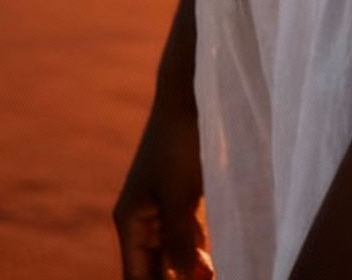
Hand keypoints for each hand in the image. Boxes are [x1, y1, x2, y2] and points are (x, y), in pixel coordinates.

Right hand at [114, 93, 213, 278]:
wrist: (191, 91)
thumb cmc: (180, 140)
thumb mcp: (180, 194)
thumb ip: (180, 241)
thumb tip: (186, 279)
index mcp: (131, 221)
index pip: (138, 278)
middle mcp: (143, 219)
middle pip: (156, 270)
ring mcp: (163, 208)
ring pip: (176, 256)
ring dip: (193, 272)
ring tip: (220, 274)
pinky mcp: (184, 197)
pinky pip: (191, 238)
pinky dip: (202, 253)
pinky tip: (220, 262)